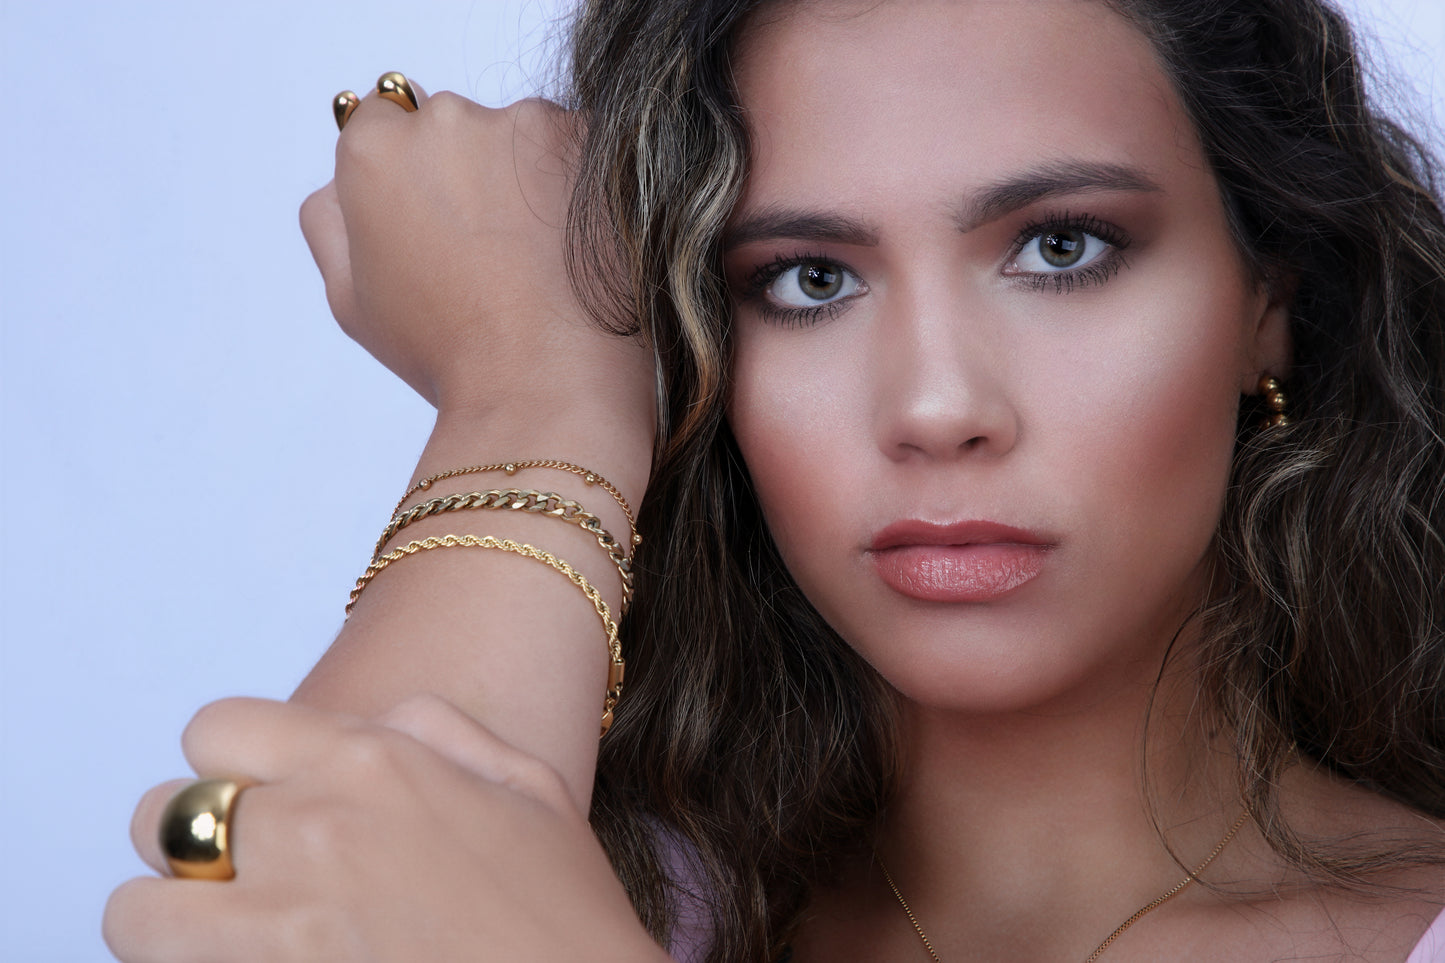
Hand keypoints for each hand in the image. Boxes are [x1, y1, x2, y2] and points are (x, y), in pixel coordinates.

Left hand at [104, 696, 668, 961]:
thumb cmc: (566, 911)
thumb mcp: (530, 785)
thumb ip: (441, 729)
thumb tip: (376, 725)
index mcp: (369, 762)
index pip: (216, 728)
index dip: (230, 764)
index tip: (259, 797)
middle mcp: (309, 830)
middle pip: (161, 816)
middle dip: (191, 845)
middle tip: (240, 877)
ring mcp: (280, 925)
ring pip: (136, 914)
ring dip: (170, 924)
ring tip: (225, 939)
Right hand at [300, 87, 651, 427]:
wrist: (544, 385)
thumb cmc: (446, 354)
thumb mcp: (350, 299)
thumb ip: (331, 222)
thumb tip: (341, 182)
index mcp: (375, 149)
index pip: (383, 121)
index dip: (411, 176)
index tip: (436, 222)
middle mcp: (445, 120)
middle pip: (453, 127)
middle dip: (468, 173)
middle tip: (490, 253)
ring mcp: (525, 125)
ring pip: (522, 137)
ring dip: (527, 177)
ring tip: (538, 260)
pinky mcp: (592, 142)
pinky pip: (580, 152)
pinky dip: (580, 188)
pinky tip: (576, 252)